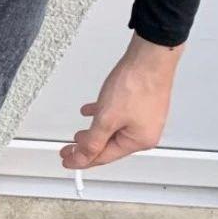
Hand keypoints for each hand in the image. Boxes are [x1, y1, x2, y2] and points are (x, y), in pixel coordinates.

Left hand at [60, 31, 182, 168]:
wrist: (149, 58)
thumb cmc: (135, 84)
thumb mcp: (107, 118)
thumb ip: (93, 140)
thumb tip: (82, 157)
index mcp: (139, 141)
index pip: (105, 157)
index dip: (83, 160)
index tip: (68, 161)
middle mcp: (146, 132)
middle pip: (110, 145)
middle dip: (88, 147)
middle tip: (70, 150)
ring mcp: (145, 117)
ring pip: (113, 130)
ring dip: (95, 132)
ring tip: (79, 134)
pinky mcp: (142, 103)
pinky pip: (118, 115)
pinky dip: (104, 116)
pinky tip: (92, 110)